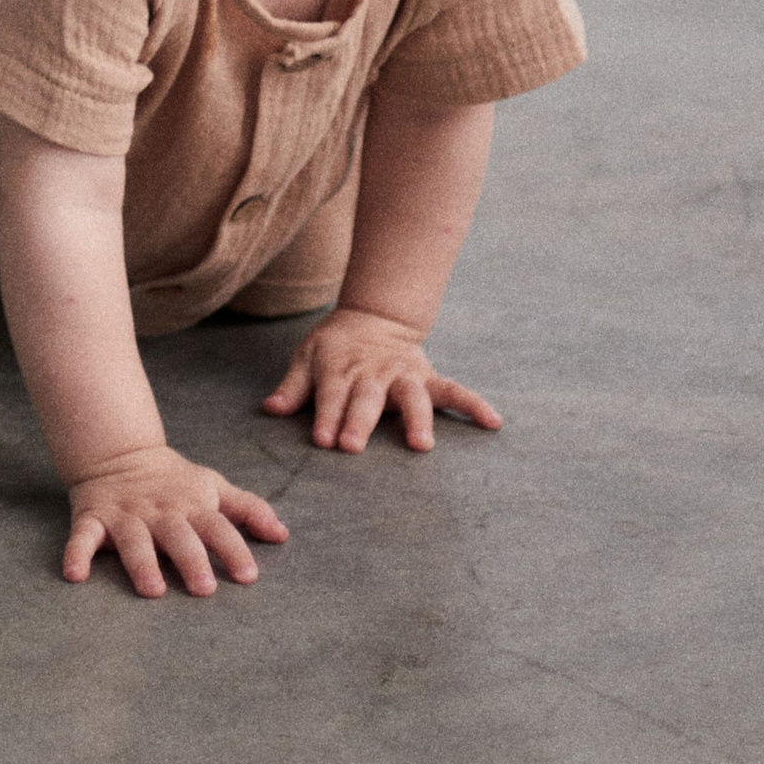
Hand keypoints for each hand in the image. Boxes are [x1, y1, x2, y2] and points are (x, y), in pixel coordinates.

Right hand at [61, 445, 288, 597]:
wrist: (118, 451)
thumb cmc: (174, 480)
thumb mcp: (213, 487)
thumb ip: (248, 509)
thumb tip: (283, 535)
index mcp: (191, 505)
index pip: (217, 527)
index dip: (234, 549)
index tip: (249, 576)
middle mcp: (160, 511)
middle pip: (178, 535)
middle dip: (191, 560)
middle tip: (204, 589)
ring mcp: (125, 515)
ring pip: (134, 540)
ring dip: (142, 563)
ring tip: (152, 590)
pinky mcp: (92, 518)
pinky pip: (82, 536)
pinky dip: (76, 553)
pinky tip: (74, 575)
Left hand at [259, 306, 502, 454]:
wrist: (375, 316)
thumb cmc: (336, 346)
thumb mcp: (307, 356)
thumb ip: (292, 386)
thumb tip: (270, 409)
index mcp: (341, 368)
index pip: (331, 395)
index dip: (326, 416)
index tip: (323, 440)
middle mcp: (373, 373)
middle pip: (367, 399)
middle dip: (359, 422)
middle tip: (352, 446)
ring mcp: (403, 375)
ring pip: (412, 396)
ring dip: (416, 419)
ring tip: (421, 445)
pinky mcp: (427, 377)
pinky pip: (455, 390)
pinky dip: (474, 404)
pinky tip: (493, 422)